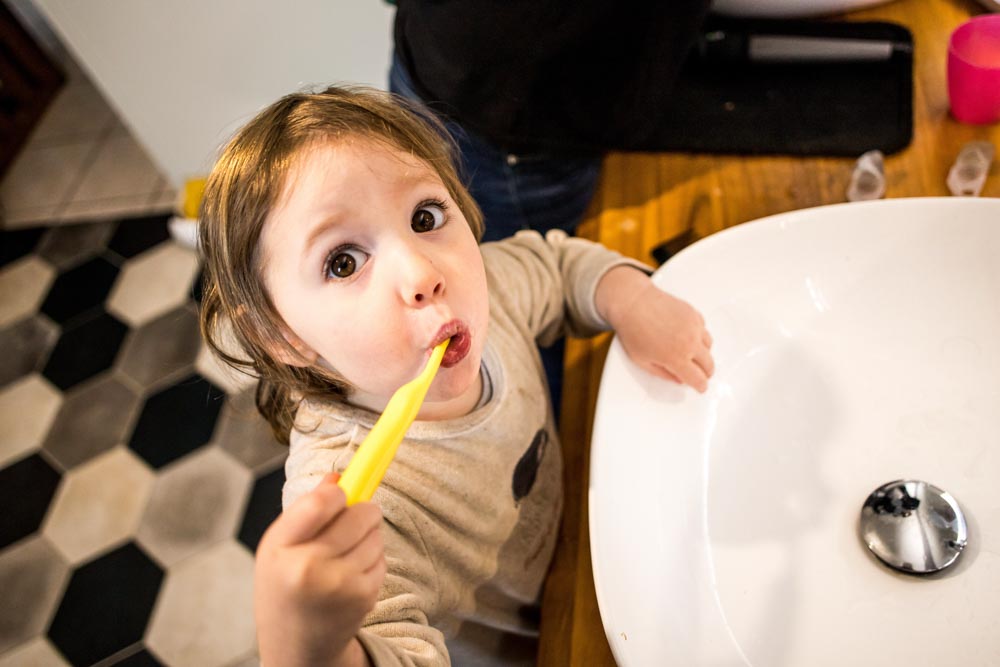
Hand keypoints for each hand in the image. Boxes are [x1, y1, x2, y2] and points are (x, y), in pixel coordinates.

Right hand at [255, 472, 385, 666]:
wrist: (297, 647)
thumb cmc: (285, 587)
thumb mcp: (279, 547)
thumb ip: (305, 510)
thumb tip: (339, 476)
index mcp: (280, 549)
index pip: (320, 503)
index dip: (339, 492)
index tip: (343, 494)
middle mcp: (308, 568)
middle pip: (359, 515)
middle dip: (365, 510)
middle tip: (358, 515)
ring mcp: (339, 585)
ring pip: (375, 535)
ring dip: (370, 536)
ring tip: (348, 553)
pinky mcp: (363, 597)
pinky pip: (381, 559)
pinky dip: (373, 560)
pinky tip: (352, 575)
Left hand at [596, 266, 714, 391]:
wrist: (632, 303)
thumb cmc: (633, 330)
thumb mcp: (642, 361)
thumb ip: (664, 374)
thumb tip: (679, 379)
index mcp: (676, 357)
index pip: (698, 379)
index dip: (700, 386)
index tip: (700, 387)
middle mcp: (689, 342)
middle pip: (709, 365)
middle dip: (705, 373)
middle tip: (698, 374)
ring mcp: (693, 326)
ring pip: (709, 346)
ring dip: (703, 353)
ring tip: (691, 354)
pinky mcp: (693, 313)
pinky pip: (704, 329)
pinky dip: (699, 335)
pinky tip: (688, 336)